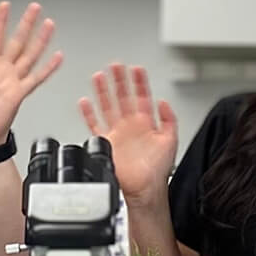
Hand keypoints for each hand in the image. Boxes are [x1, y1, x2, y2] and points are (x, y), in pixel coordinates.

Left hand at [0, 1, 63, 150]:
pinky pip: (36, 79)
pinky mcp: (19, 94)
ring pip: (29, 55)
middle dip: (26, 24)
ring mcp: (12, 81)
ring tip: (48, 25)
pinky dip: (48, 69)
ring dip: (40, 40)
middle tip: (34, 8)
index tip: (5, 6)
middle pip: (17, 42)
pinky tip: (57, 58)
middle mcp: (2, 72)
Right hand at [79, 63, 176, 203]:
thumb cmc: (158, 170)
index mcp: (146, 122)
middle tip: (115, 65)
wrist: (144, 190)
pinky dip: (88, 114)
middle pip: (123, 96)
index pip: (142, 96)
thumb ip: (170, 120)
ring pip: (108, 106)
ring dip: (103, 91)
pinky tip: (85, 102)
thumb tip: (164, 102)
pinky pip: (94, 124)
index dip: (139, 82)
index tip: (136, 68)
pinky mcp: (106, 142)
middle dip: (119, 80)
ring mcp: (117, 132)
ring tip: (99, 76)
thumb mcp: (171, 141)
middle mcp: (131, 125)